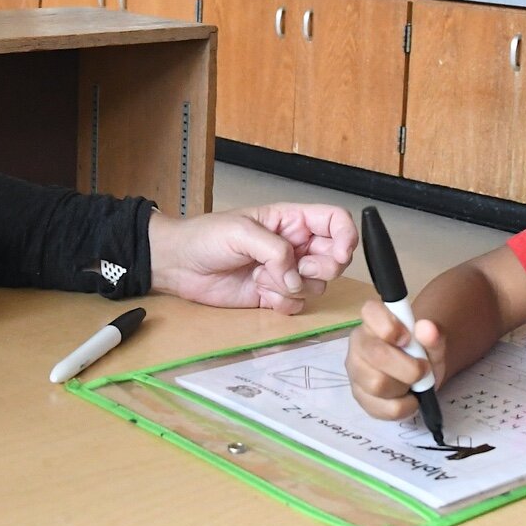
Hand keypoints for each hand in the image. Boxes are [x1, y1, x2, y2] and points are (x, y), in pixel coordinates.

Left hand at [148, 204, 356, 313]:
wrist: (179, 265)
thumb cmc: (205, 237)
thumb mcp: (241, 231)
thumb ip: (275, 250)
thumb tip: (295, 275)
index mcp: (291, 220)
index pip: (336, 221)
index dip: (346, 236)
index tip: (339, 253)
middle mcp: (294, 246)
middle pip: (334, 259)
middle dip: (321, 268)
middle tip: (297, 269)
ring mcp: (285, 272)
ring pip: (317, 286)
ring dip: (295, 287)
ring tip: (263, 278)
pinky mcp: (273, 296)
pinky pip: (296, 305)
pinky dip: (282, 303)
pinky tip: (259, 293)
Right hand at [344, 298, 446, 421]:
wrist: (419, 376)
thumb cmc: (421, 352)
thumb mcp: (434, 343)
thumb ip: (433, 335)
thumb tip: (427, 328)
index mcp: (374, 320)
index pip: (370, 311)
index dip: (389, 325)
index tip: (407, 339)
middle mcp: (359, 343)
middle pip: (376, 354)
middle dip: (408, 367)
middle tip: (423, 370)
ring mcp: (356, 371)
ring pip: (377, 384)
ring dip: (404, 387)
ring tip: (411, 383)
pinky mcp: (359, 397)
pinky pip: (381, 408)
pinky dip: (404, 407)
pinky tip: (408, 398)